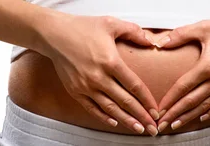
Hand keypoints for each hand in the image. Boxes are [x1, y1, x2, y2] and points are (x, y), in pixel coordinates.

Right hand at [35, 14, 159, 135]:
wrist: (53, 34)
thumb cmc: (82, 28)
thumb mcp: (111, 24)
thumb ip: (133, 32)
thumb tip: (151, 41)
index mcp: (111, 62)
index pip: (135, 86)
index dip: (147, 101)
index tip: (156, 110)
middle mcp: (98, 77)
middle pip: (125, 102)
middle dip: (141, 117)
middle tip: (153, 128)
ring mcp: (86, 86)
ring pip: (110, 109)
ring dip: (126, 120)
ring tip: (139, 129)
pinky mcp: (75, 91)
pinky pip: (92, 108)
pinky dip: (104, 117)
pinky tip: (114, 123)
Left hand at [155, 13, 209, 130]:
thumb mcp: (202, 27)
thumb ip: (179, 35)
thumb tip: (160, 42)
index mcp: (208, 66)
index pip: (183, 87)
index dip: (170, 99)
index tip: (159, 109)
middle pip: (192, 101)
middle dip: (175, 114)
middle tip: (162, 124)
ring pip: (204, 106)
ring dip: (189, 117)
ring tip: (176, 124)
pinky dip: (209, 113)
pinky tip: (200, 118)